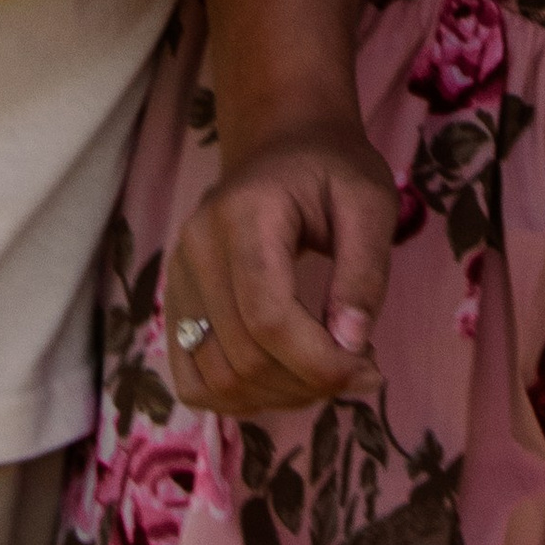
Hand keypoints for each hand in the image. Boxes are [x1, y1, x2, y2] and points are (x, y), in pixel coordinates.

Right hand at [163, 117, 396, 415]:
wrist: (283, 145)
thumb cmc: (332, 170)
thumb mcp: (370, 204)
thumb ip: (365, 274)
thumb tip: (350, 346)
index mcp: (245, 214)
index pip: (268, 318)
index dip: (319, 362)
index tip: (369, 367)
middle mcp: (197, 246)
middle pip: (243, 357)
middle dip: (310, 383)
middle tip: (360, 370)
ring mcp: (177, 276)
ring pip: (217, 379)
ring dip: (280, 397)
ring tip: (325, 372)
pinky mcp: (175, 301)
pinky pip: (192, 379)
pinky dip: (237, 399)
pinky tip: (282, 380)